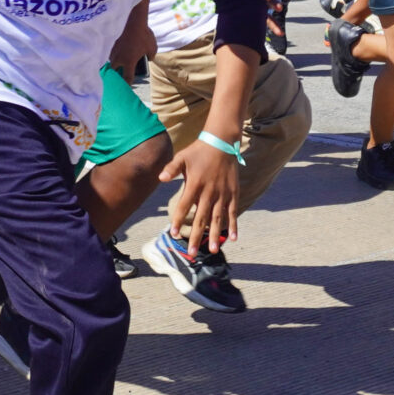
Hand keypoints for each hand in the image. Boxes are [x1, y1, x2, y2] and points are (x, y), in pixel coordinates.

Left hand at [159, 138, 241, 257]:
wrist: (222, 142)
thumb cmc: (198, 151)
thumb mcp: (182, 157)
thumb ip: (171, 169)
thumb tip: (160, 178)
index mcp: (194, 185)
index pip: (184, 207)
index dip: (178, 221)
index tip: (173, 234)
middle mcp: (209, 192)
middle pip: (201, 218)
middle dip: (195, 236)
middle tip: (191, 253)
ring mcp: (222, 194)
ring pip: (217, 218)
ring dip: (214, 235)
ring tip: (212, 250)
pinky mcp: (233, 193)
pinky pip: (232, 212)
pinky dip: (233, 225)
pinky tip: (233, 238)